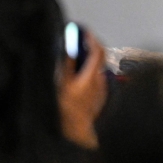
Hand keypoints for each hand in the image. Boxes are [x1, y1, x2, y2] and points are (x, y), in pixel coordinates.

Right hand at [58, 31, 107, 148]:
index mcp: (91, 76)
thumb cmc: (67, 109)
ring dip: (90, 57)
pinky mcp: (100, 95)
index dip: (91, 38)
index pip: (97, 51)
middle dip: (91, 45)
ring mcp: (101, 88)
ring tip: (77, 53)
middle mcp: (99, 81)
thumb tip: (68, 46)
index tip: (84, 31)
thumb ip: (66, 63)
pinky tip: (79, 71)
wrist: (77, 131)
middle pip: (100, 57)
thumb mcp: (62, 84)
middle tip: (80, 38)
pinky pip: (96, 76)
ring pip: (98, 66)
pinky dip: (89, 68)